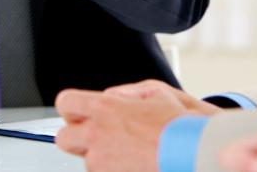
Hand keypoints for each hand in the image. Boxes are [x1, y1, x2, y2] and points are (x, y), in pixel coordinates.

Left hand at [55, 80, 220, 171]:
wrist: (194, 156)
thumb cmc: (180, 128)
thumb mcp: (156, 93)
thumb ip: (125, 92)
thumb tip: (111, 97)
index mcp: (105, 109)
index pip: (65, 103)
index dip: (72, 107)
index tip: (80, 112)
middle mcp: (97, 136)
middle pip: (63, 138)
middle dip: (76, 137)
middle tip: (96, 136)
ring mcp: (101, 162)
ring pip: (87, 161)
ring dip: (101, 156)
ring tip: (130, 152)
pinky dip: (115, 169)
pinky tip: (135, 163)